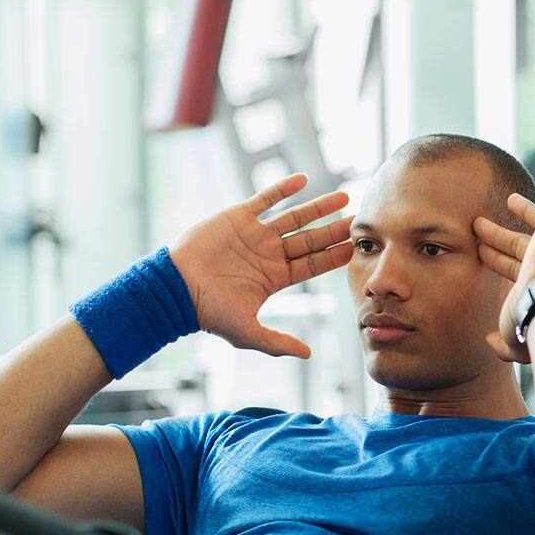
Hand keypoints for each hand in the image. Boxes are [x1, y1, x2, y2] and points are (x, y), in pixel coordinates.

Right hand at [168, 173, 353, 359]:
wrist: (175, 289)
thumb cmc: (209, 313)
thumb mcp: (248, 332)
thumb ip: (278, 342)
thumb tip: (309, 354)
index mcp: (275, 278)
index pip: (313, 265)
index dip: (334, 256)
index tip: (355, 248)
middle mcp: (269, 254)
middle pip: (310, 239)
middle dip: (334, 230)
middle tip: (359, 220)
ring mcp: (255, 235)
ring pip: (294, 217)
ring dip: (318, 207)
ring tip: (343, 196)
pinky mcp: (237, 217)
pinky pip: (264, 199)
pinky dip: (282, 188)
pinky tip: (303, 179)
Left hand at [473, 181, 534, 363]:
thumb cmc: (530, 324)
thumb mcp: (510, 342)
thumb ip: (500, 345)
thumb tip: (489, 340)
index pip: (513, 267)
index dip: (496, 258)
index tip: (477, 249)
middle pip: (521, 244)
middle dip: (499, 235)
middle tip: (477, 224)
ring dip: (525, 211)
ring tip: (509, 199)